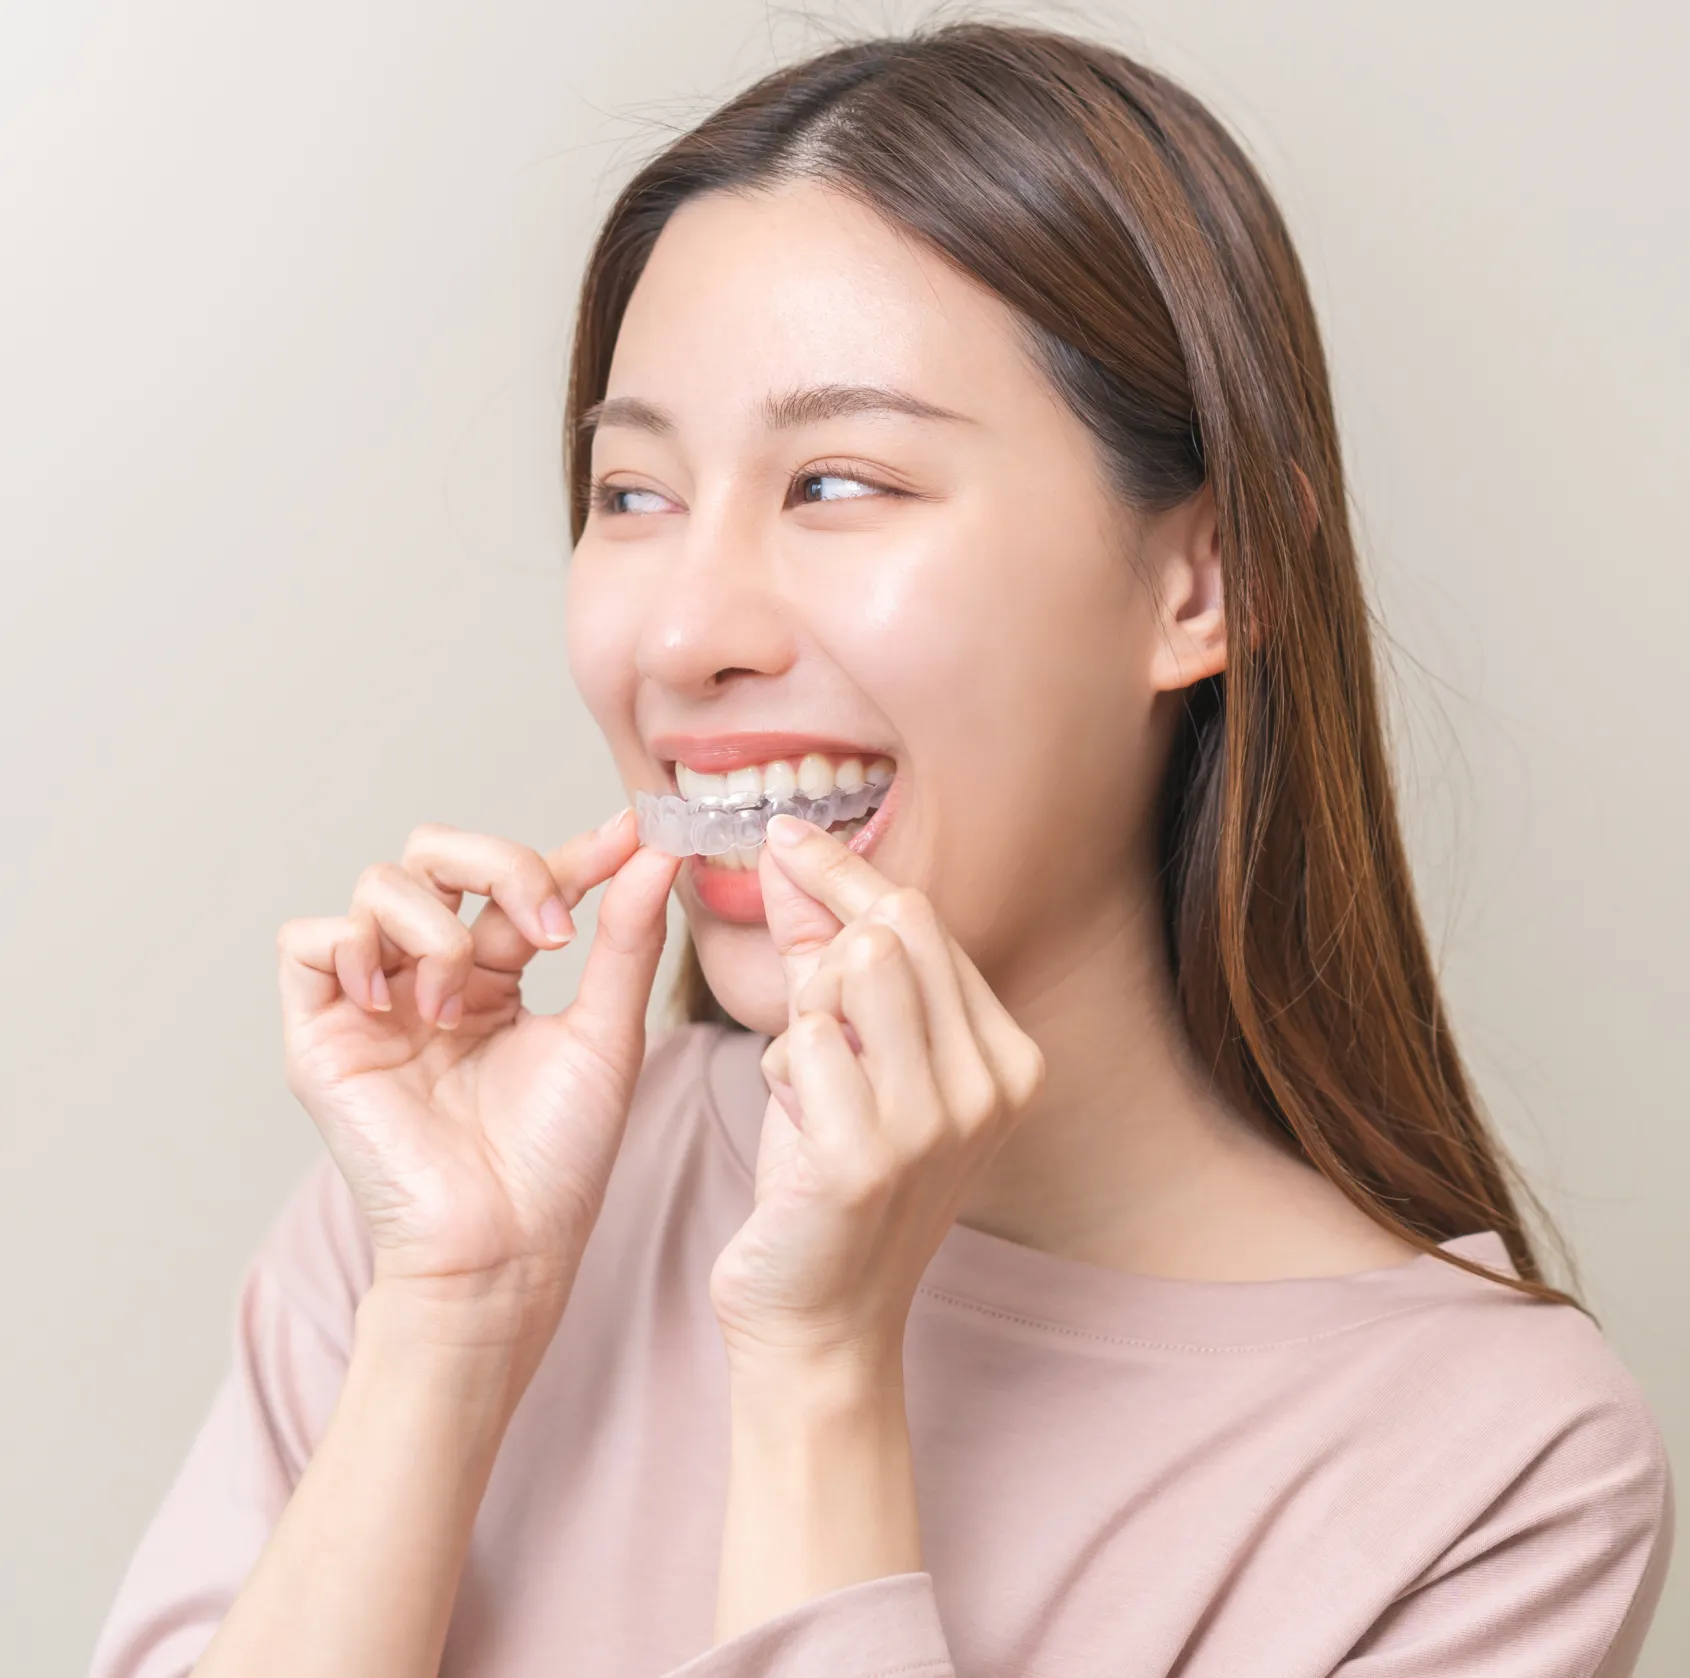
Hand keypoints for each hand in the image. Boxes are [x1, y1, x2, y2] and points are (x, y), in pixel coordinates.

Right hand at [277, 812, 680, 1350]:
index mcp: (497, 978)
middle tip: (548, 929)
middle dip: (499, 864)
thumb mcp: (606, 1032)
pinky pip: (307, 941)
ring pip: (378, 885)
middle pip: (437, 854)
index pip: (519, 882)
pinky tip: (399, 1001)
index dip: (570, 853)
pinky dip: (353, 947)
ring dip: (437, 926)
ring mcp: (374, 1003)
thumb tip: (658, 849)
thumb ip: (626, 937)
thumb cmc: (558, 1158)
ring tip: (462, 1004)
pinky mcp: (320, 1036)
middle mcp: (430, 978)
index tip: (629, 837)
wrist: (505, 1245)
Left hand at [707, 816, 1044, 1371]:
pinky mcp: (871, 1156)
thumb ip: (822, 954)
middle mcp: (990, 1082)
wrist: (821, 1322)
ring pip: (847, 972)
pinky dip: (777, 1074)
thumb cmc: (829, 1183)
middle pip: (888, 931)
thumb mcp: (844, 1057)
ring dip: (801, 1019)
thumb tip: (788, 856)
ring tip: (807, 1086)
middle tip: (801, 1018)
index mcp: (1005, 1054)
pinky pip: (800, 1044)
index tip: (782, 833)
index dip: (841, 869)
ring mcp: (938, 1121)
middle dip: (819, 956)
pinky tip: (797, 1131)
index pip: (919, 919)